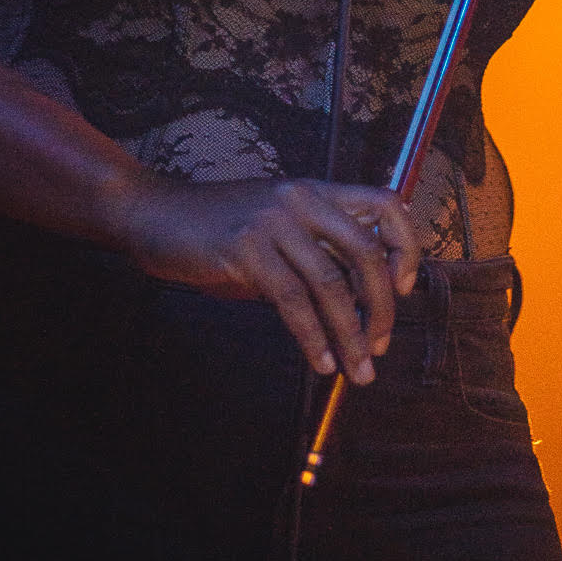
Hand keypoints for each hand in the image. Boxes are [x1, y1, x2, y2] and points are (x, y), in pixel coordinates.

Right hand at [117, 173, 419, 384]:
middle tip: (380, 345)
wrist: (156, 213)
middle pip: (365, 252)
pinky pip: (292, 300)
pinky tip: (320, 361)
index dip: (404, 245)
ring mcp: (273, 221)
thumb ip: (312, 252)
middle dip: (382, 305)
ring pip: (331, 283)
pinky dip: (312, 337)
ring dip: (350, 334)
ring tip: (358, 369)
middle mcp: (302, 199)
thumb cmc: (217, 228)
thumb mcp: (274, 229)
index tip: (404, 287)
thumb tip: (355, 304)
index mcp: (315, 191)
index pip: (385, 204)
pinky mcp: (245, 247)